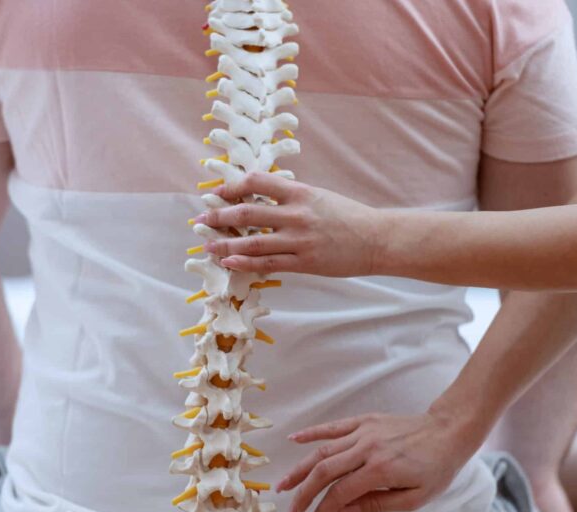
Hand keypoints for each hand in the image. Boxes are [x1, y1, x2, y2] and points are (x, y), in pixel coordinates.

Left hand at [196, 172, 381, 276]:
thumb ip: (291, 197)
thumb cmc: (348, 217)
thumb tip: (261, 199)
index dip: (232, 187)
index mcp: (299, 192)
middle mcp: (296, 214)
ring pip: (252, 242)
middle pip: (247, 213)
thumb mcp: (318, 196)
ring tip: (208, 246)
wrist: (376, 239)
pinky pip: (268, 263)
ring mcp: (299, 239)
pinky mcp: (303, 262)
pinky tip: (229, 263)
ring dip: (225, 244)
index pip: (256, 182)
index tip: (217, 193)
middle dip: (219, 216)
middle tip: (200, 219)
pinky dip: (245, 263)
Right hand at [277, 410, 485, 511]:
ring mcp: (364, 432)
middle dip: (303, 494)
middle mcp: (366, 448)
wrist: (448, 432)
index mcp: (380, 470)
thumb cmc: (436, 468)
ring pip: (322, 450)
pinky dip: (311, 433)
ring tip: (283, 485)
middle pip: (324, 471)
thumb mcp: (414, 498)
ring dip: (300, 469)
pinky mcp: (365, 420)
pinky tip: (293, 441)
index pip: (340, 493)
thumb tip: (342, 511)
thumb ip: (376, 504)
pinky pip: (333, 427)